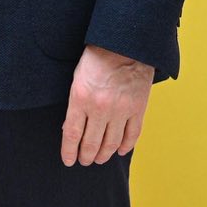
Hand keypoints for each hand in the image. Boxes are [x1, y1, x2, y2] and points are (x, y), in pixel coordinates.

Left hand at [61, 44, 153, 165]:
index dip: (69, 151)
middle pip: (91, 143)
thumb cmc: (97, 58)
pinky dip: (125, 146)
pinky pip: (132, 134)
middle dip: (86, 156)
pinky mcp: (138, 109)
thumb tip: (70, 129)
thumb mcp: (77, 79)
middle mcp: (100, 108)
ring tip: (99, 159)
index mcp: (80, 99)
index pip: (72, 135)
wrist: (125, 45)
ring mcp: (121, 110)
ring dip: (104, 155)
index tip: (68, 161)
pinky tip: (119, 150)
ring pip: (111, 143)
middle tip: (84, 161)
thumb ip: (75, 105)